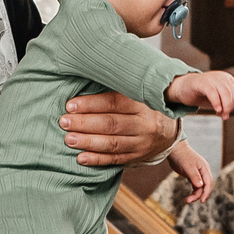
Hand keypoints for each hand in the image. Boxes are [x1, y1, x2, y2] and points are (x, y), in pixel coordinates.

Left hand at [62, 92, 178, 166]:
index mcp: (143, 103)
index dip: (91, 104)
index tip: (70, 105)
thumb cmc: (144, 106)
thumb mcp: (139, 92)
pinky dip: (97, 160)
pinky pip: (116, 160)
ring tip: (69, 139)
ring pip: (113, 143)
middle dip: (85, 124)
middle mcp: (145, 124)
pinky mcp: (137, 157)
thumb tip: (87, 74)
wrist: (169, 130)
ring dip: (88, 142)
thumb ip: (119, 86)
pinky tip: (81, 158)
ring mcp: (142, 143)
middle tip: (64, 122)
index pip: (115, 102)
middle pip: (112, 124)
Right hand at [166, 69, 233, 116]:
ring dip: (225, 106)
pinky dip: (216, 102)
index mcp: (227, 80)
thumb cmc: (201, 94)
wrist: (183, 88)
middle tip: (224, 116)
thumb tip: (227, 114)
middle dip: (230, 107)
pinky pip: (212, 91)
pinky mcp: (201, 82)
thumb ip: (224, 105)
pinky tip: (216, 109)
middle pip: (233, 93)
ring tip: (220, 114)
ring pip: (225, 92)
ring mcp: (211, 78)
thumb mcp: (217, 100)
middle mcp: (221, 77)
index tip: (230, 111)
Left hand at [168, 139, 213, 202]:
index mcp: (204, 169)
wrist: (175, 150)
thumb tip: (200, 186)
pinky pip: (196, 186)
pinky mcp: (193, 176)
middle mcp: (203, 172)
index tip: (201, 201)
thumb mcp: (188, 167)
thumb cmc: (182, 157)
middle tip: (189, 201)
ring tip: (187, 201)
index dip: (206, 192)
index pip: (208, 183)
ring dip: (195, 195)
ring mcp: (198, 174)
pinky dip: (193, 192)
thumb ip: (194, 176)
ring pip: (200, 188)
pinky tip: (188, 197)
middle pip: (205, 187)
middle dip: (199, 195)